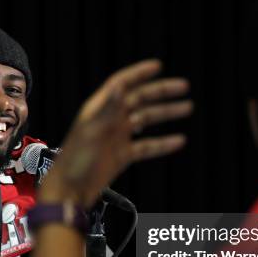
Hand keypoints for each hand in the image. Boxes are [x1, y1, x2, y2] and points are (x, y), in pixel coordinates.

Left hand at [38, 59, 191, 207]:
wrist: (70, 190)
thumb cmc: (74, 161)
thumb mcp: (91, 132)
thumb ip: (108, 109)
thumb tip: (120, 86)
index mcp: (98, 109)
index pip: (121, 83)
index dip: (139, 73)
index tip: (158, 66)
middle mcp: (110, 119)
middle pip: (139, 99)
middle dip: (161, 92)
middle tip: (183, 87)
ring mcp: (117, 137)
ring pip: (146, 120)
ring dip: (166, 113)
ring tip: (187, 108)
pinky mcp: (123, 155)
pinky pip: (147, 146)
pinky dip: (163, 143)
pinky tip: (178, 140)